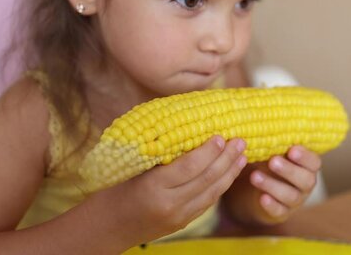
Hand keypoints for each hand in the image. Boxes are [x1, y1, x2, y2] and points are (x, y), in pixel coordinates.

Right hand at [100, 135, 246, 244]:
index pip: (189, 167)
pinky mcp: (182, 222)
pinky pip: (207, 202)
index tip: (220, 135)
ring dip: (230, 173)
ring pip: (212, 193)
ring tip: (242, 155)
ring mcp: (178, 216)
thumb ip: (158, 151)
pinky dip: (220, 186)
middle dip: (226, 159)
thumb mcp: (132, 167)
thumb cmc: (114, 188)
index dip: (208, 151)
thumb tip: (185, 124)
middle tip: (240, 140)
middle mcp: (169, 204)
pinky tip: (229, 173)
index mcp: (153, 186)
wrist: (107, 226)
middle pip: (206, 179)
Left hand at [249, 145, 321, 222]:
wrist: (258, 190)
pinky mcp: (282, 213)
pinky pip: (280, 211)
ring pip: (291, 196)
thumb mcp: (272, 152)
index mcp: (306, 166)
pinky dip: (271, 205)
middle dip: (289, 170)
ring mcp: (296, 200)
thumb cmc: (268, 164)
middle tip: (273, 161)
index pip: (314, 162)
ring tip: (254, 176)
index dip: (305, 157)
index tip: (292, 149)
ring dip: (272, 185)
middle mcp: (305, 184)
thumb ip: (272, 143)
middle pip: (306, 180)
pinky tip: (262, 198)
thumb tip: (259, 127)